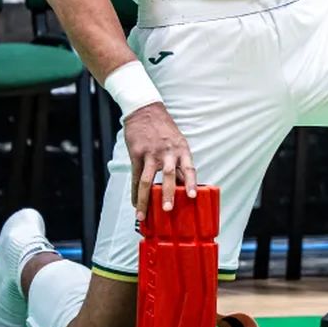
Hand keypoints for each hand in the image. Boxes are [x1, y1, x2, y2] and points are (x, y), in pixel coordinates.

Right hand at [123, 102, 196, 220]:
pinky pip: (135, 177)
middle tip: (168, 209)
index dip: (191, 183)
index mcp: (182, 149)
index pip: (189, 168)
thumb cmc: (164, 130)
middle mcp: (168, 151)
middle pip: (169, 175)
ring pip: (148, 180)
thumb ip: (179, 162)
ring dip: (146, 199)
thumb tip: (184, 185)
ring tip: (143, 215)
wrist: (145, 111)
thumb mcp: (178, 142)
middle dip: (168, 194)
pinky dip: (135, 192)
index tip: (192, 196)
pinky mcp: (136, 154)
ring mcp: (151, 153)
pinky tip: (135, 203)